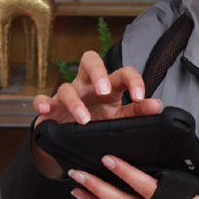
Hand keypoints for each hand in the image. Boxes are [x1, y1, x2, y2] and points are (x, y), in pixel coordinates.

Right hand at [31, 50, 161, 176]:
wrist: (73, 138)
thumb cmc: (99, 121)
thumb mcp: (119, 118)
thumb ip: (138, 111)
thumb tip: (157, 104)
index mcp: (109, 86)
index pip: (123, 72)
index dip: (133, 81)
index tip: (140, 97)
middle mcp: (87, 85)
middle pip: (90, 60)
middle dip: (97, 72)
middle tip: (104, 91)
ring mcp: (68, 94)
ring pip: (66, 86)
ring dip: (74, 102)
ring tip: (84, 119)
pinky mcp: (50, 107)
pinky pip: (42, 99)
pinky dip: (41, 102)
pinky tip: (46, 110)